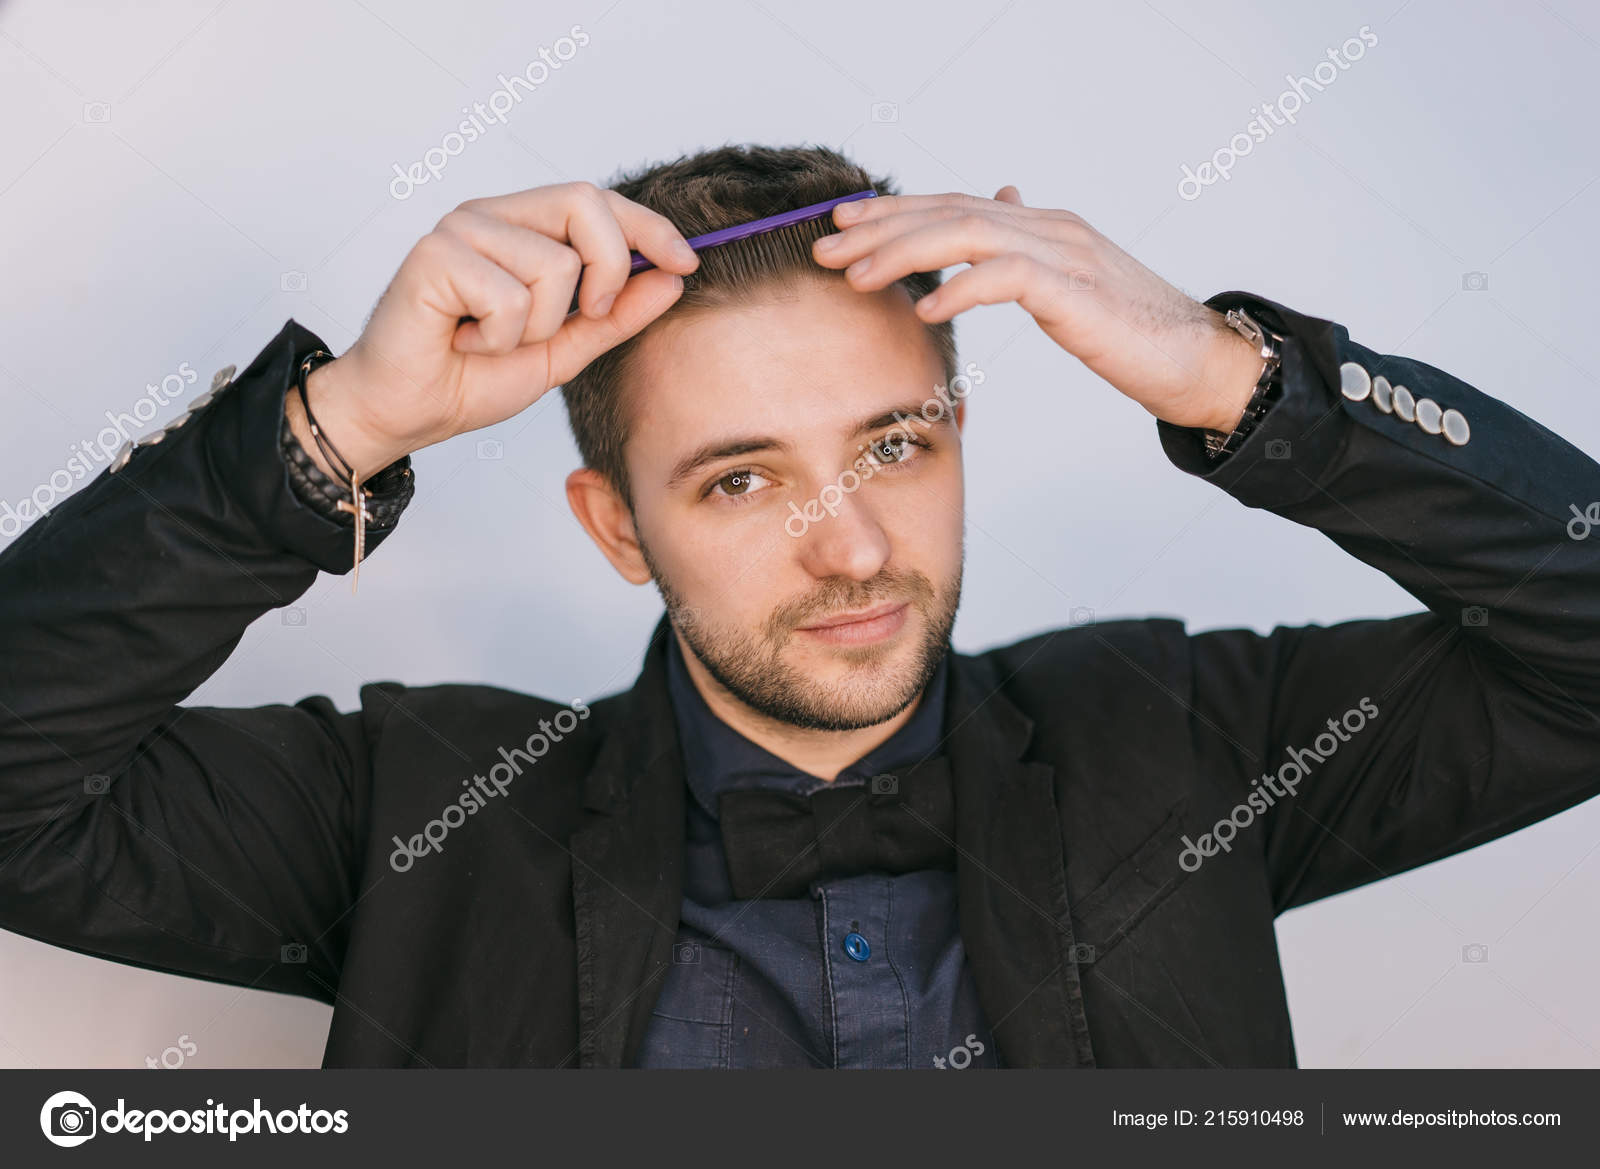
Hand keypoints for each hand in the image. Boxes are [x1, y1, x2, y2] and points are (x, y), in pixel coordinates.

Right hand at [293, 182, 700, 478]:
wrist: (408, 412)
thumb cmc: (472, 377)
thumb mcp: (565, 348)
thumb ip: (615, 315)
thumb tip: (670, 278)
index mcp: (522, 227)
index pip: (598, 200)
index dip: (649, 227)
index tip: (686, 263)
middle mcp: (491, 216)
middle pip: (584, 202)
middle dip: (609, 268)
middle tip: (588, 316)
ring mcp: (460, 229)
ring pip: (552, 265)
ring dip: (538, 327)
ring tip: (495, 341)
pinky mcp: (433, 255)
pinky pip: (509, 297)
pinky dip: (498, 338)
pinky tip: (465, 342)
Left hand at [809, 187, 1263, 432]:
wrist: (1196, 357)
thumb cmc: (1131, 330)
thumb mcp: (1068, 281)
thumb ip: (1025, 247)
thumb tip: (997, 201)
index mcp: (1041, 226)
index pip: (952, 206)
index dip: (892, 213)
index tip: (839, 227)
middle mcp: (1048, 227)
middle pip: (948, 212)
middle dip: (879, 228)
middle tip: (824, 247)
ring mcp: (1064, 254)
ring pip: (966, 235)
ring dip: (903, 254)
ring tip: (856, 278)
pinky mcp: (1075, 291)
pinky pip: (1005, 277)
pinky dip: (959, 288)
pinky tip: (922, 307)